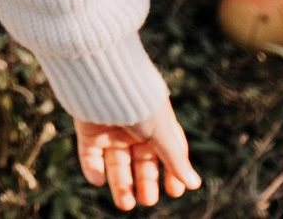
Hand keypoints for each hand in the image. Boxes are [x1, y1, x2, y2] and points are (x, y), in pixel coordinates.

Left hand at [74, 99, 200, 210]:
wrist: (103, 78)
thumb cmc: (139, 101)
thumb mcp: (162, 132)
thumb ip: (175, 159)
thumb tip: (195, 184)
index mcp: (156, 124)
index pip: (167, 153)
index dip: (172, 173)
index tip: (175, 191)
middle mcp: (134, 128)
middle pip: (141, 162)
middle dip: (144, 183)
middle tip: (147, 201)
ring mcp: (110, 129)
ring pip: (116, 164)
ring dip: (120, 184)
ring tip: (126, 204)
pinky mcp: (88, 130)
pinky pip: (90, 155)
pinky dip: (92, 170)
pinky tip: (98, 181)